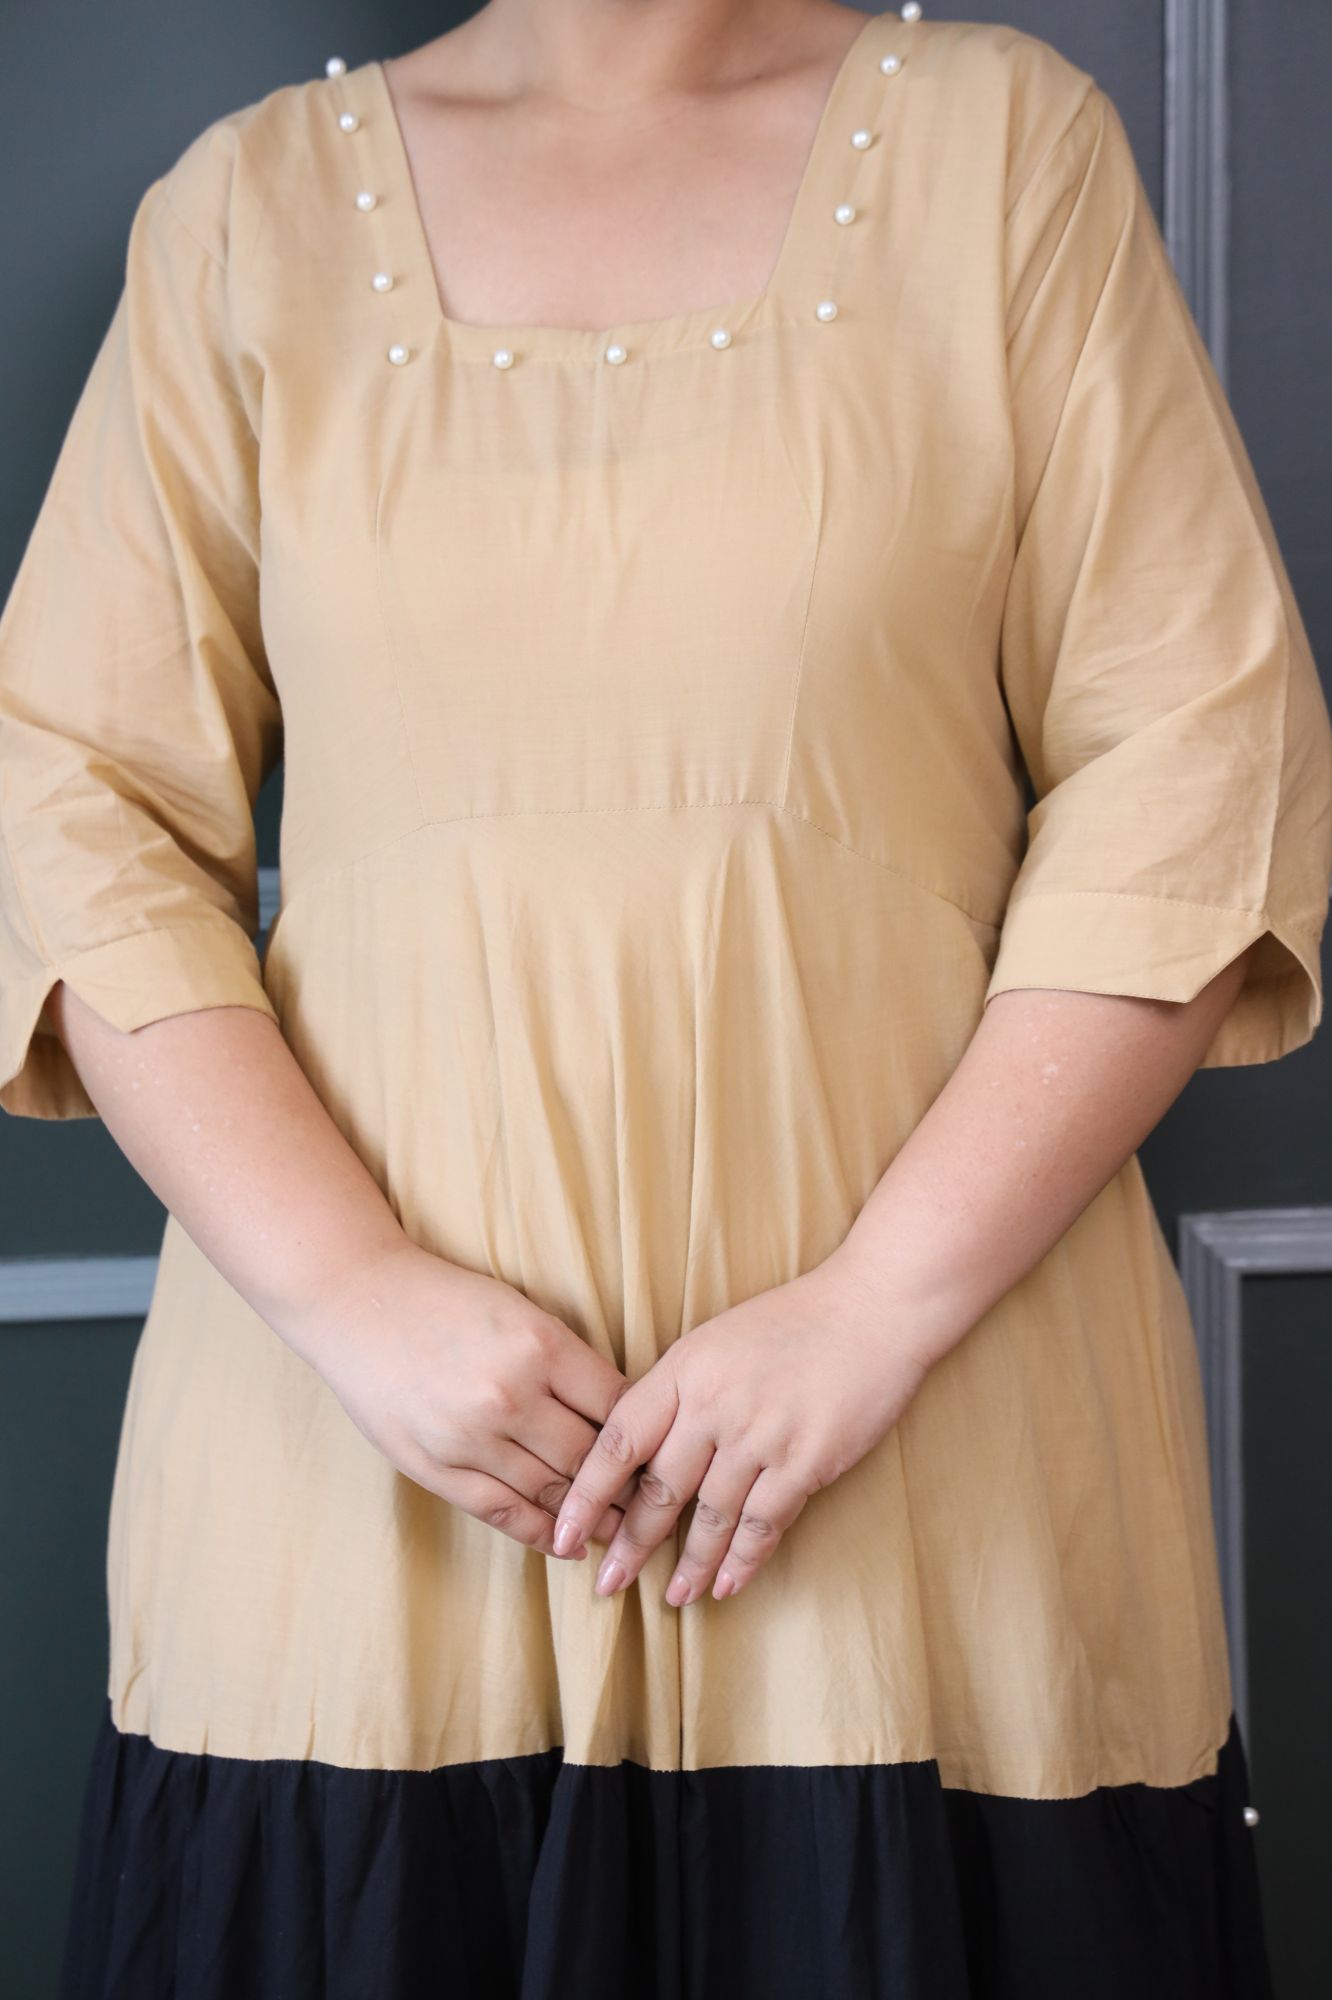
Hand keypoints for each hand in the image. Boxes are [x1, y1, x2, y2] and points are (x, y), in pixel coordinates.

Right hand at [295, 1237, 638, 1557]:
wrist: (356, 1300)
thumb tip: (620, 1411)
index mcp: (540, 1345)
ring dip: (591, 1517)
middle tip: (655, 1504)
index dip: (645, 1436)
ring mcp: (470, 1437)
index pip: (617, 1407)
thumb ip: (565, 1361)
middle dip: (627, 1486)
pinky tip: (567, 1543)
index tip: (662, 1453)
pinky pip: (502, 1512)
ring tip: (622, 1532)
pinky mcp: (434, 1467)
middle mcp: (510, 1395)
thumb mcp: (519, 1310)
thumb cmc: (445, 1299)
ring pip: (551, 1492)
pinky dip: (541, 1533)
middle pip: (590, 1457)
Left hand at [549, 1250, 935, 1603]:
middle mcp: (714, 1406)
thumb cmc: (792, 1321)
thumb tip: (639, 1450)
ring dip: (689, 1565)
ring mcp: (761, 1436)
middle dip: (629, 1544)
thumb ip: (678, 1391)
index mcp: (683, 1370)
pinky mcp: (806, 1461)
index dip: (586, 1493)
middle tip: (607, 1583)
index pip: (619, 1440)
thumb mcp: (715, 1340)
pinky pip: (764, 1524)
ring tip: (672, 1597)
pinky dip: (743, 1560)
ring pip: (710, 1516)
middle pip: (658, 1489)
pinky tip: (726, 1585)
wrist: (872, 1308)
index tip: (564, 1534)